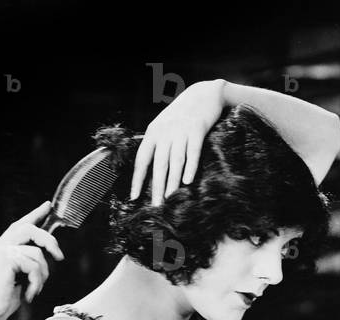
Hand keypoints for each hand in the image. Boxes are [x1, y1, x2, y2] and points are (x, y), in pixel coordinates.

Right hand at [0, 202, 63, 319]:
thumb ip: (26, 263)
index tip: (47, 205)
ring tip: (36, 288)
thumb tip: (47, 255)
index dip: (34, 214)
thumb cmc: (0, 302)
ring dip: (43, 273)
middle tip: (59, 257)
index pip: (18, 226)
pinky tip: (28, 294)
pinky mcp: (4, 260)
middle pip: (29, 228)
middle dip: (49, 241)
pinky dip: (37, 281)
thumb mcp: (16, 278)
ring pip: (36, 251)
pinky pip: (33, 264)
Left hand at [131, 79, 225, 205]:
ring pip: (175, 160)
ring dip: (173, 181)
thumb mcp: (165, 125)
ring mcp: (181, 130)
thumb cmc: (184, 113)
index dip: (138, 179)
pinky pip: (193, 151)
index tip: (134, 197)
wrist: (205, 93)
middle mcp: (165, 132)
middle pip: (159, 164)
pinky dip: (190, 166)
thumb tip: (152, 168)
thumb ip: (159, 143)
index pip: (142, 159)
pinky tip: (188, 181)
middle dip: (157, 187)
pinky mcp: (197, 129)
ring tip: (171, 199)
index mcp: (153, 132)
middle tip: (156, 206)